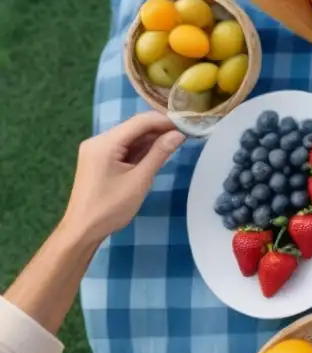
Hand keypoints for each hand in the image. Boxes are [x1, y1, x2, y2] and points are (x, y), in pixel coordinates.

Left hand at [61, 112, 185, 243]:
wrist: (82, 231)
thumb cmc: (110, 207)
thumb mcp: (140, 180)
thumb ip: (159, 153)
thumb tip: (179, 134)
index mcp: (105, 143)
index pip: (140, 121)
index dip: (165, 120)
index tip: (187, 124)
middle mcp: (98, 141)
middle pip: (134, 127)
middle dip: (159, 129)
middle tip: (185, 134)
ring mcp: (97, 150)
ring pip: (130, 137)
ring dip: (151, 139)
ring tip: (176, 142)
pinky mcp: (99, 160)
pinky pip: (124, 147)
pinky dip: (141, 149)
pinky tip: (157, 152)